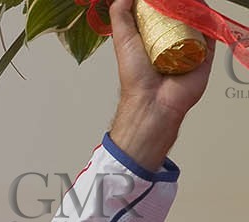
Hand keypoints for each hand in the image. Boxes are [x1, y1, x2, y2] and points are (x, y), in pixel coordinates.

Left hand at [108, 0, 212, 169]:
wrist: (154, 102)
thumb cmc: (135, 77)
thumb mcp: (122, 40)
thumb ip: (121, 16)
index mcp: (152, 36)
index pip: (161, 11)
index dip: (162, 2)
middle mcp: (171, 40)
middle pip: (182, 13)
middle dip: (181, 4)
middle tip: (177, 0)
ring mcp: (189, 46)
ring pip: (198, 20)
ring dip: (195, 9)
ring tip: (188, 3)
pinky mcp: (204, 53)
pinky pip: (211, 33)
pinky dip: (209, 21)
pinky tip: (202, 13)